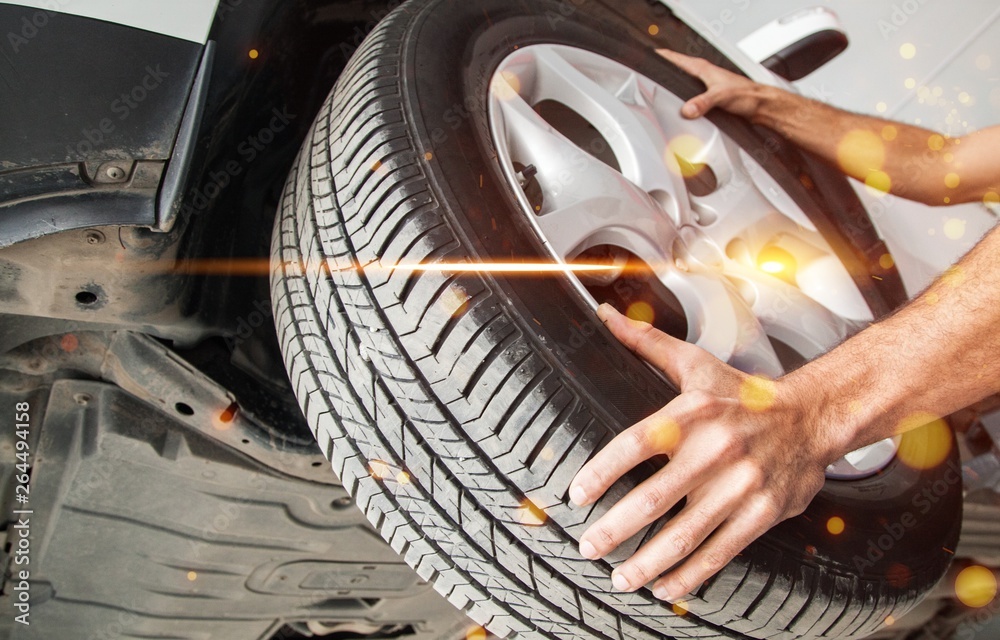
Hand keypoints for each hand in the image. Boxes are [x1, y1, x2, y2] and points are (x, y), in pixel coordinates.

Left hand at [570, 304, 842, 601]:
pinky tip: (664, 587)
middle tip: (589, 546)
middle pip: (654, 499)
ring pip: (685, 535)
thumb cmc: (746, 394)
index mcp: (694, 412)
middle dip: (615, 529)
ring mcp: (740, 485)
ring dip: (646, 562)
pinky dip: (689, 575)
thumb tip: (607, 316)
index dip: (602, 471)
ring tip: (619, 577)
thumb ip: (647, 343)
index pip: (636, 444)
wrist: (814, 416)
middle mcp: (716, 449)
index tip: (577, 495)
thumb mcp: (697, 365)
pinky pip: (720, 551)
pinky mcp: (762, 513)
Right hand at [656, 49, 765, 119]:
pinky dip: (682, 100)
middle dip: (662, 73)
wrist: (760, 105)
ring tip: (660, 93)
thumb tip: (687, 110)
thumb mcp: (721, 97)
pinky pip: (689, 96)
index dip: (660, 57)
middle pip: (676, 71)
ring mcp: (705, 85)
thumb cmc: (746, 95)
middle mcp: (703, 75)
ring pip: (682, 84)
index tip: (647, 57)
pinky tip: (679, 108)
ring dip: (673, 88)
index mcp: (702, 69)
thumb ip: (702, 102)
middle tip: (648, 78)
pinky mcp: (708, 97)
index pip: (675, 58)